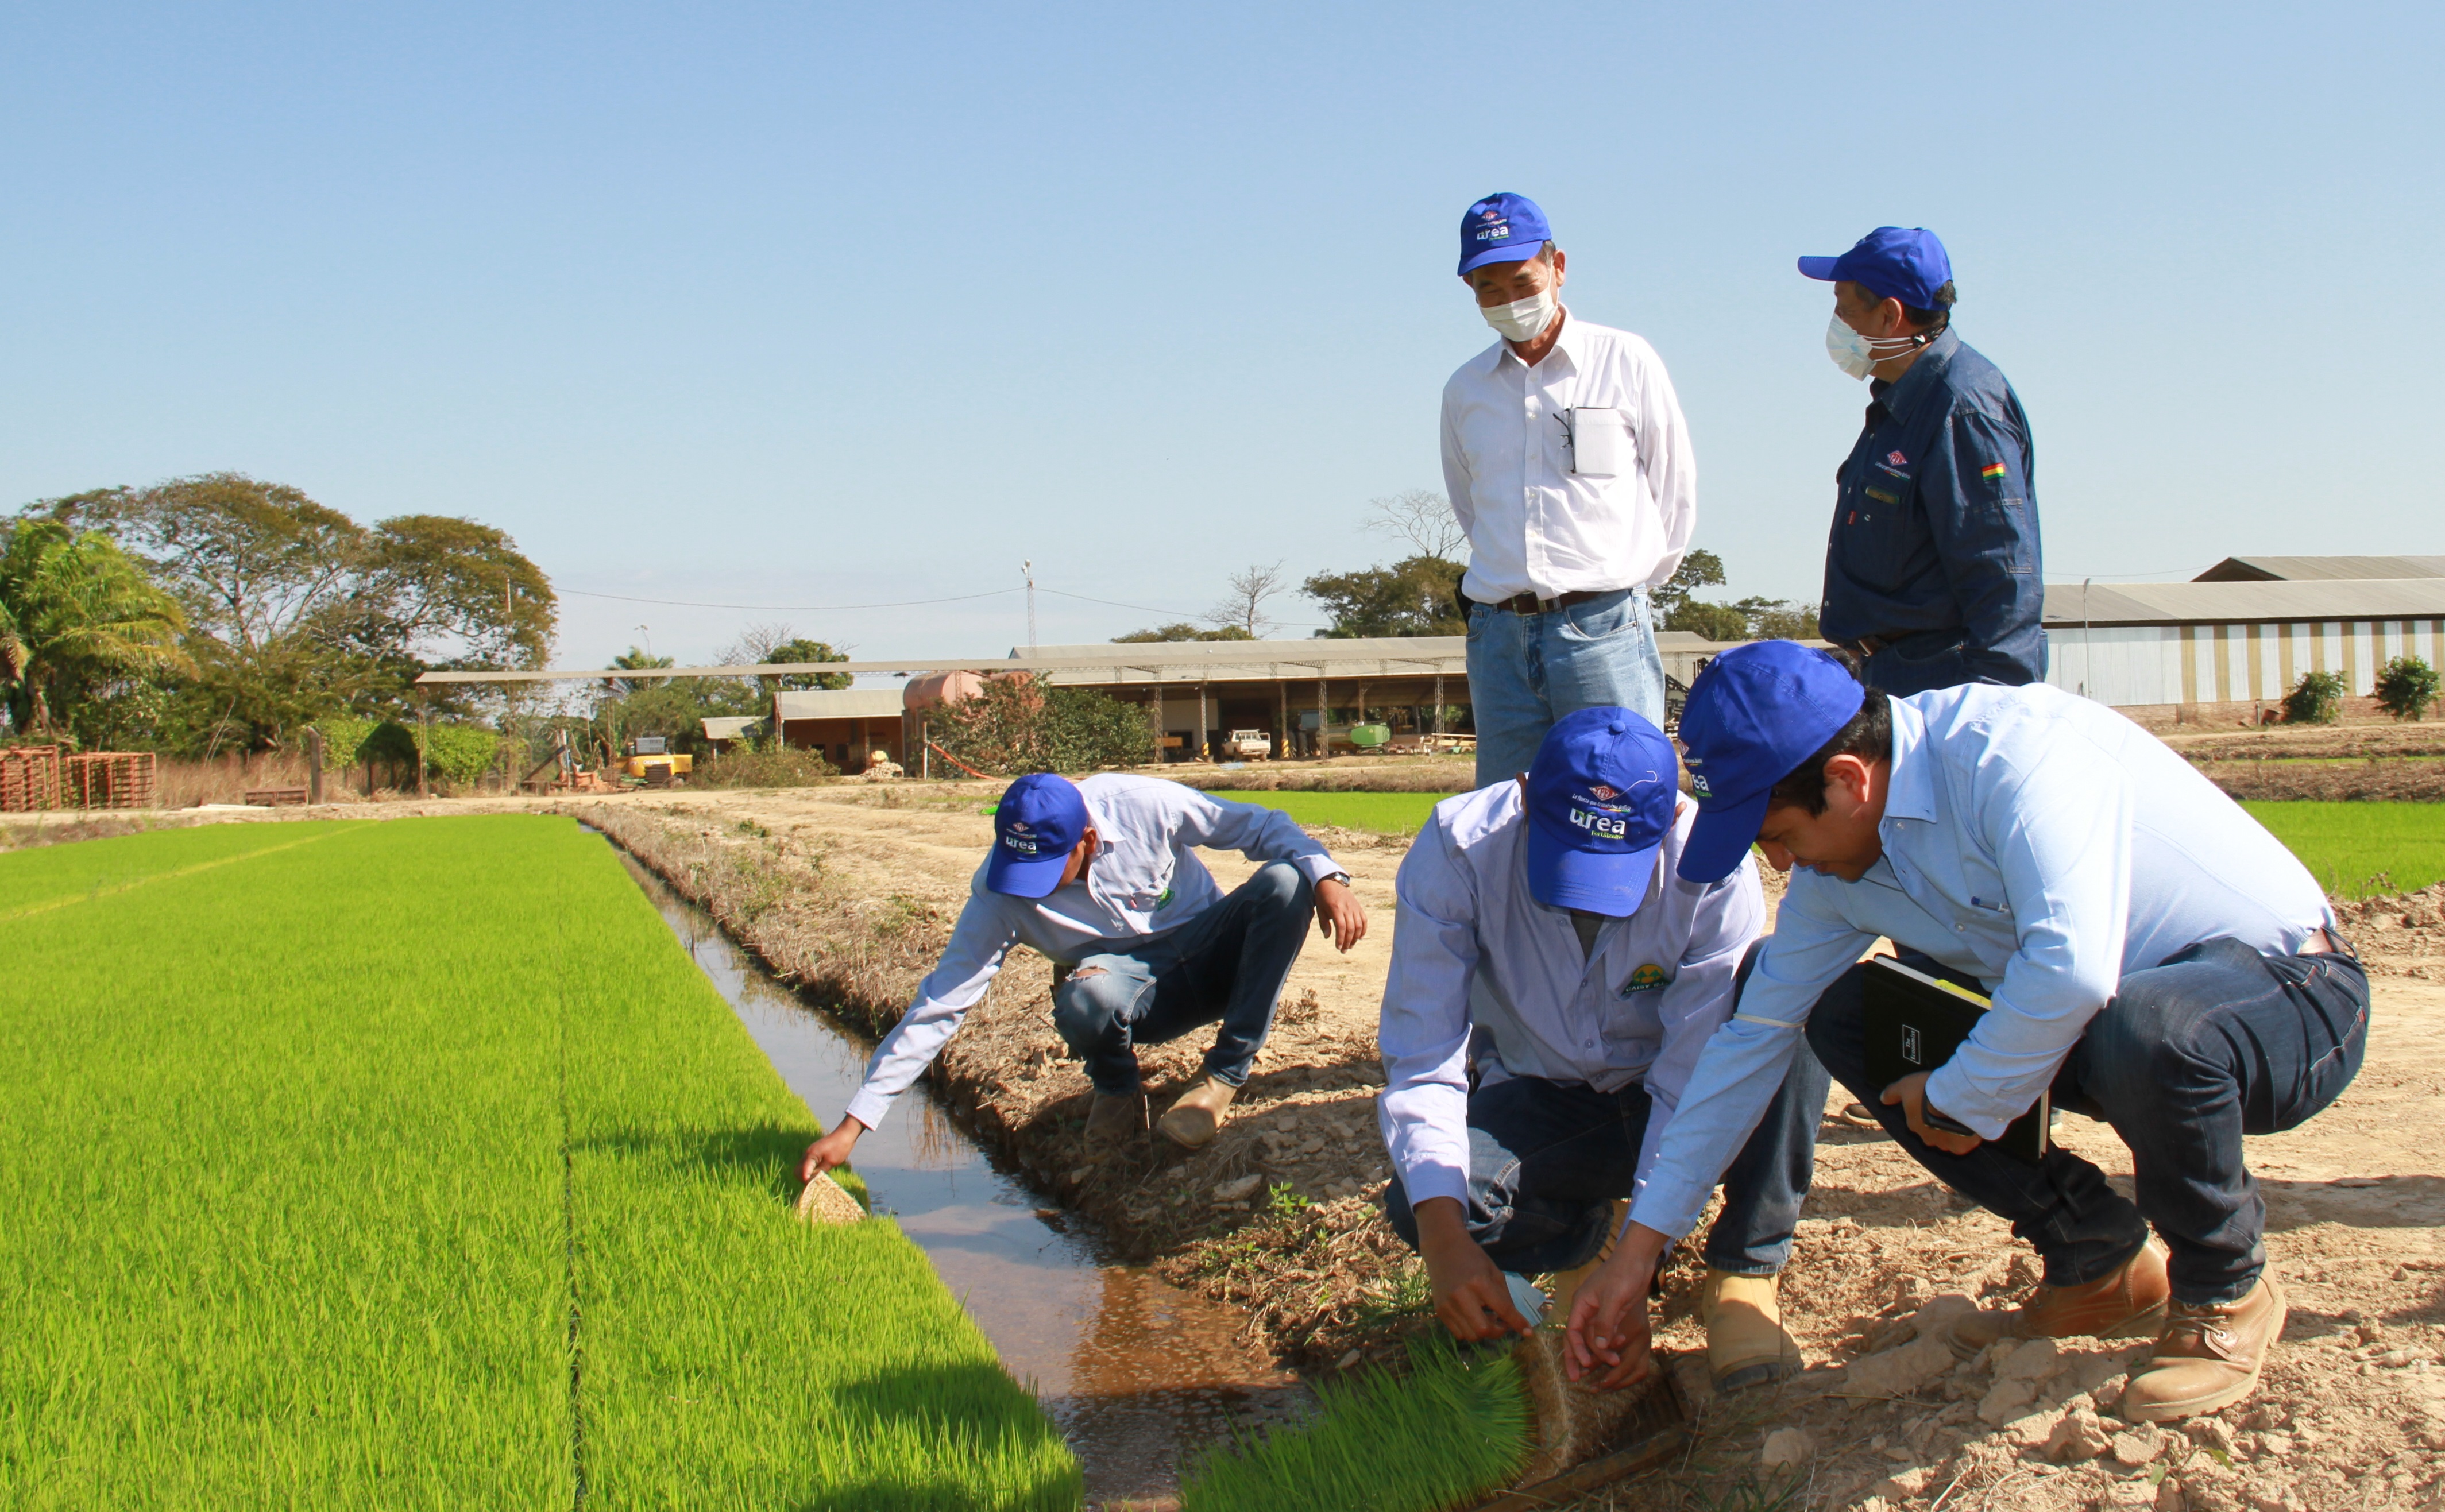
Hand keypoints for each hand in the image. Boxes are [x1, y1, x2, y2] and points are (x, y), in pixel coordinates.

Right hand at [799, 1117, 867, 1182]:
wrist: (845, 1134)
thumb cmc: (839, 1147)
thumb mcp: (831, 1162)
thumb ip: (820, 1172)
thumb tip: (813, 1181)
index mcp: (810, 1155)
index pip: (802, 1173)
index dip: (807, 1181)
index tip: (815, 1186)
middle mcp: (807, 1154)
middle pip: (797, 1171)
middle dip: (803, 1179)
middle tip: (814, 1184)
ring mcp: (809, 1154)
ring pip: (801, 1168)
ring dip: (807, 1175)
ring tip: (817, 1181)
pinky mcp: (813, 1154)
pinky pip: (807, 1165)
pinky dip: (810, 1171)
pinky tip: (819, 1174)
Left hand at [1314, 876, 1367, 952]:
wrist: (1331, 882)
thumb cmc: (1323, 898)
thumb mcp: (1320, 910)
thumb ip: (1324, 924)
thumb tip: (1328, 937)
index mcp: (1336, 909)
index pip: (1341, 927)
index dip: (1340, 938)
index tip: (1338, 947)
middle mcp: (1347, 908)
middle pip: (1351, 928)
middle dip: (1348, 941)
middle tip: (1344, 950)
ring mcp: (1354, 907)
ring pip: (1359, 925)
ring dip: (1355, 938)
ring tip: (1350, 945)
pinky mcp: (1358, 907)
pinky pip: (1363, 920)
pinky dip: (1363, 929)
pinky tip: (1359, 937)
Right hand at [1415, 1197, 1531, 1342]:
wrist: (1443, 1248)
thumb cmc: (1473, 1258)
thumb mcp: (1494, 1272)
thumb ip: (1504, 1297)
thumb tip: (1513, 1321)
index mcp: (1480, 1283)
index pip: (1503, 1310)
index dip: (1517, 1323)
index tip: (1528, 1333)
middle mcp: (1462, 1296)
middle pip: (1484, 1330)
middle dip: (1498, 1331)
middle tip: (1502, 1323)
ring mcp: (1448, 1305)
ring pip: (1471, 1335)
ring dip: (1484, 1332)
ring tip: (1486, 1318)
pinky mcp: (1439, 1310)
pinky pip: (1458, 1333)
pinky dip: (1470, 1330)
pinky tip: (1472, 1317)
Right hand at [1565, 1223, 1664, 1389]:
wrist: (1638, 1259)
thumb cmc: (1623, 1274)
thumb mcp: (1613, 1299)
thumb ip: (1604, 1324)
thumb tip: (1598, 1347)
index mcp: (1581, 1303)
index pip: (1572, 1332)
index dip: (1575, 1350)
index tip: (1583, 1366)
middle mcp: (1587, 1309)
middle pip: (1578, 1338)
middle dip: (1579, 1358)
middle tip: (1579, 1379)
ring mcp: (1600, 1312)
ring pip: (1595, 1338)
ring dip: (1602, 1351)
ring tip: (1615, 1361)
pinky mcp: (1613, 1313)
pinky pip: (1607, 1333)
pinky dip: (1612, 1342)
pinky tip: (1621, 1345)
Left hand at [1881, 1072, 1982, 1155]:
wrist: (1954, 1098)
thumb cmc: (1928, 1090)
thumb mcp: (1905, 1085)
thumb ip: (1893, 1093)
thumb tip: (1882, 1099)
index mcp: (1913, 1125)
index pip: (1916, 1122)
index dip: (1924, 1112)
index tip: (1932, 1103)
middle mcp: (1926, 1138)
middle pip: (1931, 1132)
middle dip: (1936, 1124)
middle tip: (1946, 1109)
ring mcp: (1943, 1145)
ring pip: (1946, 1140)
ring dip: (1950, 1131)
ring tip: (1959, 1116)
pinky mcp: (1960, 1148)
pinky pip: (1961, 1145)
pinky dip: (1964, 1138)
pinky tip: (1968, 1127)